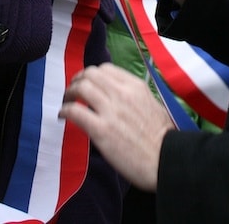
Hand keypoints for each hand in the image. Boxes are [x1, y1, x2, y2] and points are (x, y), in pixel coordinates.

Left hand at [59, 63, 172, 190]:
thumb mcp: (151, 104)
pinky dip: (65, 110)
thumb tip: (113, 95)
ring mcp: (110, 111)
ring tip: (66, 102)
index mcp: (135, 86)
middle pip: (90, 74)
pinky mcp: (101, 130)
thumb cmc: (161, 137)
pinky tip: (63, 116)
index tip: (86, 83)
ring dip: (69, 94)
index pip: (105, 69)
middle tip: (73, 91)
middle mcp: (122, 93)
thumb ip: (132, 96)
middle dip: (77, 81)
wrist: (166, 160)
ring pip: (80, 88)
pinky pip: (75, 111)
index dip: (91, 75)